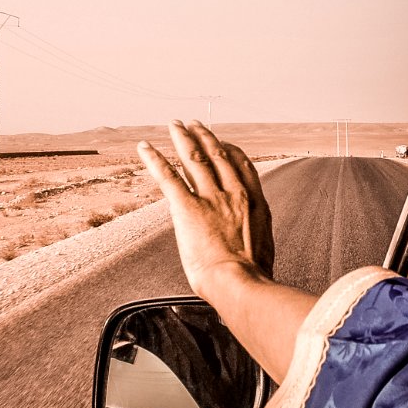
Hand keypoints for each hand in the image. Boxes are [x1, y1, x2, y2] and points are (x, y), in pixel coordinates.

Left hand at [138, 120, 274, 299]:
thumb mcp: (262, 247)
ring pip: (193, 158)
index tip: (222, 143)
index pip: (242, 165)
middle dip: (204, 136)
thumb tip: (246, 238)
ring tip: (175, 125)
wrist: (240, 284)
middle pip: (217, 155)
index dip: (229, 150)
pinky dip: (154, 159)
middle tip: (194, 124)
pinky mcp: (187, 207)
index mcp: (255, 202)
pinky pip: (168, 176)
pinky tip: (145, 147)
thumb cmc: (252, 276)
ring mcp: (210, 198)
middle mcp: (234, 193)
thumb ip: (253, 232)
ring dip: (182, 138)